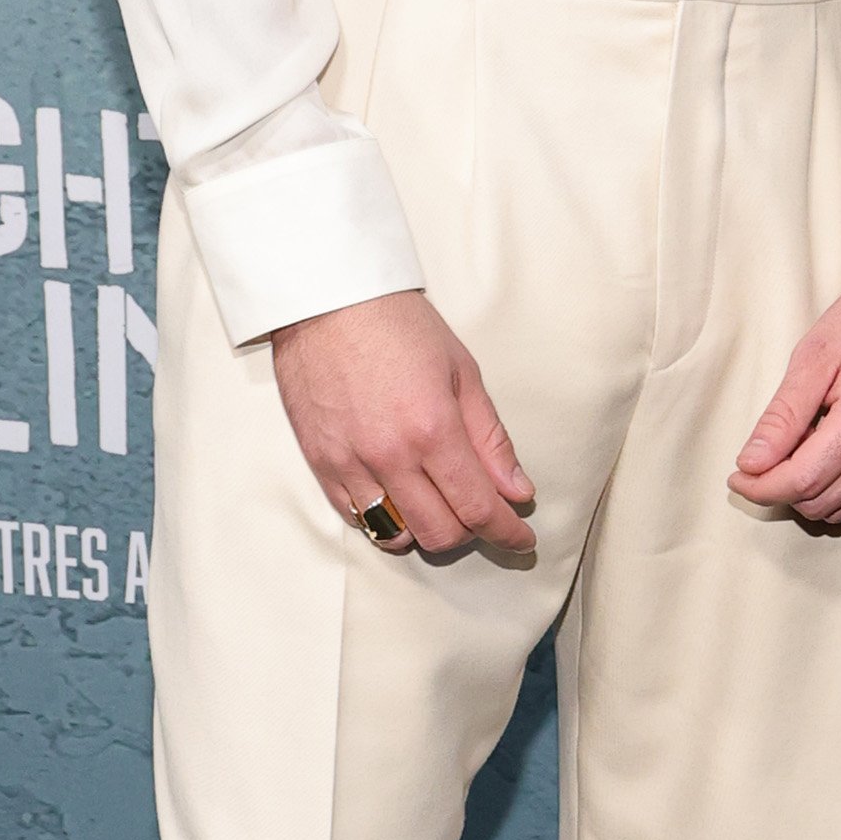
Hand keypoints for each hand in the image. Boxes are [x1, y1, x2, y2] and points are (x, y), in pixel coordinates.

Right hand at [272, 290, 535, 562]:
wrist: (327, 299)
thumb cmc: (398, 325)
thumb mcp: (463, 372)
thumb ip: (490, 438)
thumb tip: (517, 490)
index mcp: (433, 430)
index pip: (479, 508)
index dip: (507, 533)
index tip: (520, 539)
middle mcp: (390, 455)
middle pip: (440, 532)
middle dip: (471, 533)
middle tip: (482, 515)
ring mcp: (349, 463)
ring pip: (396, 534)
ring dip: (426, 530)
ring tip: (439, 505)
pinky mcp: (320, 462)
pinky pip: (355, 517)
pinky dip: (384, 520)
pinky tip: (400, 499)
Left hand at [729, 278, 840, 531]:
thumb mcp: (813, 356)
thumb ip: (782, 416)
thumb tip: (752, 463)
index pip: (804, 479)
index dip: (762, 486)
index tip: (739, 476)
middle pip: (823, 501)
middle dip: (782, 490)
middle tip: (764, 459)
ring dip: (811, 494)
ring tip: (799, 452)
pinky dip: (839, 493)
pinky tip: (826, 461)